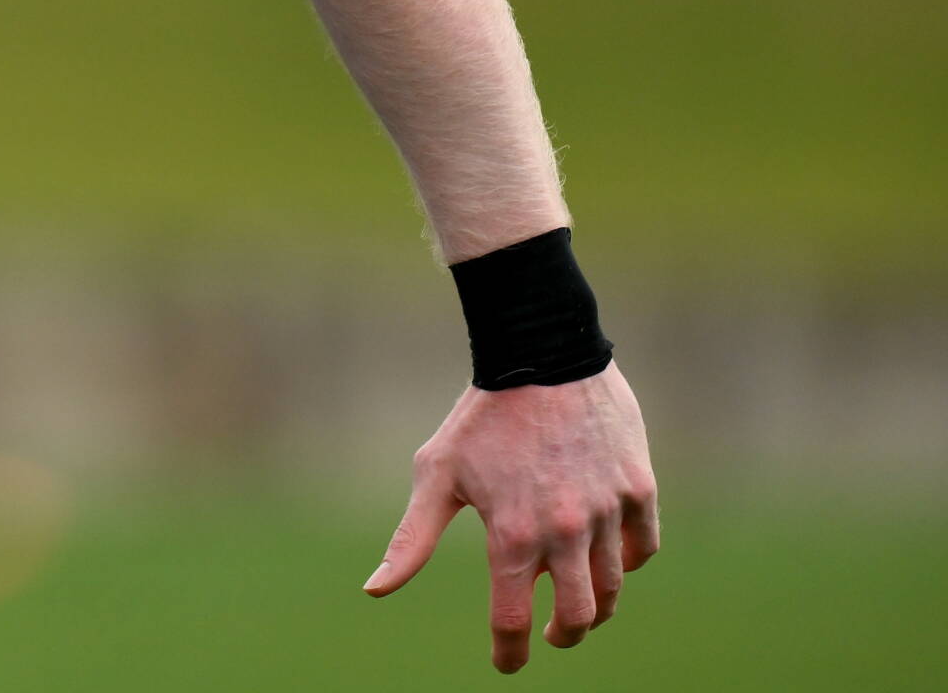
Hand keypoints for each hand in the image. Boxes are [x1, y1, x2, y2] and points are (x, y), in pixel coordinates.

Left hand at [364, 363, 659, 673]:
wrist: (540, 354)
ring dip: (596, 606)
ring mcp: (606, 512)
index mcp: (511, 535)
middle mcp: (564, 532)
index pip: (513, 622)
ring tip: (578, 604)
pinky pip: (642, 549)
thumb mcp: (436, 472)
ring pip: (612, 588)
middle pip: (576, 618)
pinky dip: (627, 563)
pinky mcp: (638, 490)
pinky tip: (608, 559)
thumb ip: (412, 540)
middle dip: (562, 635)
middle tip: (550, 634)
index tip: (505, 664)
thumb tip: (375, 591)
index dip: (509, 652)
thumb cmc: (480, 417)